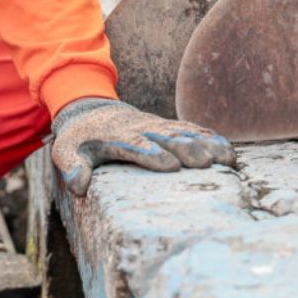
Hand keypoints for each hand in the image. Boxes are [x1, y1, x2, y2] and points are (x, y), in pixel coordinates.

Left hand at [50, 97, 236, 195]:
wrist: (93, 111)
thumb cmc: (80, 139)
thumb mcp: (66, 151)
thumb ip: (72, 166)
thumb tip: (78, 185)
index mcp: (116, 136)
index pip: (136, 145)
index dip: (152, 154)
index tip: (169, 166)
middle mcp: (142, 129)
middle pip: (167, 138)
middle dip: (187, 148)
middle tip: (206, 162)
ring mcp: (158, 127)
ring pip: (185, 133)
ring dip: (206, 145)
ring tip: (227, 159)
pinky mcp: (170, 128)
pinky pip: (193, 131)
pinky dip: (212, 140)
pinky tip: (230, 154)